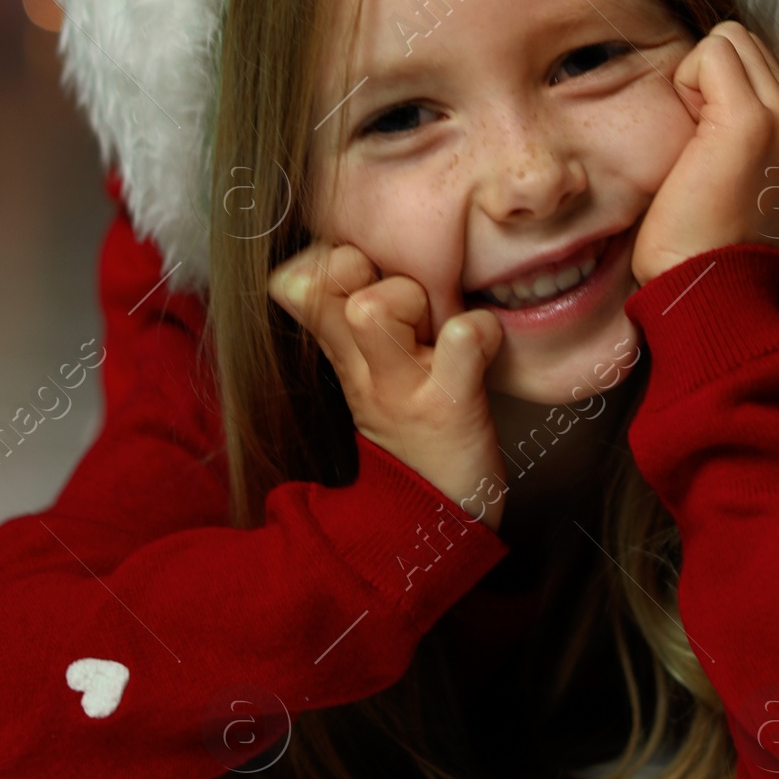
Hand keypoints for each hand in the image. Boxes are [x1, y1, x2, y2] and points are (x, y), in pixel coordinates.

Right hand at [268, 243, 506, 530]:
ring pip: (373, 308)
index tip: (365, 282)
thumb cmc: (412, 428)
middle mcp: (362, 364)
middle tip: (408, 306)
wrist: (430, 525)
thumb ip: (357, 314)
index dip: (330, 259)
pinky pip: (460, 341)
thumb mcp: (366, 372)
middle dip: (374, 270)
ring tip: (436, 329)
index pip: (296, 276)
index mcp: (342, 351)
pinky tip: (482, 344)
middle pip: (333, 275)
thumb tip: (366, 253)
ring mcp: (400, 386)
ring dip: (413, 301)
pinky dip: (477, 332)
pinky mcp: (448, 406)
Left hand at [632, 22, 778, 283]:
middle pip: (743, 41)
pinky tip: (690, 139)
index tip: (709, 145)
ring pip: (729, 39)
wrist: (708, 287)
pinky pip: (710, 52)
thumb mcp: (744, 175)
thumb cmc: (705, 240)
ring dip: (697, 79)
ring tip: (697, 140)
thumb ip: (747, 125)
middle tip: (698, 139)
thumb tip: (711, 85)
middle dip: (708, 76)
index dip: (717, 87)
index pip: (757, 59)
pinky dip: (685, 84)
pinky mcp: (752, 119)